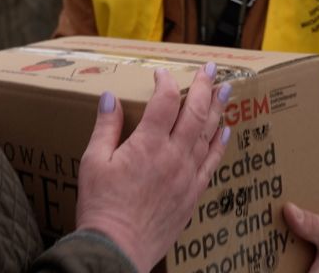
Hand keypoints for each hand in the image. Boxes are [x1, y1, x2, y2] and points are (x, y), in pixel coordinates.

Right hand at [75, 62, 231, 271]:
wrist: (117, 249)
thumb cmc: (101, 207)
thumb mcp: (93, 162)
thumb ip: (105, 127)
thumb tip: (109, 97)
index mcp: (147, 144)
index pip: (165, 101)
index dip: (166, 82)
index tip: (162, 73)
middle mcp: (172, 155)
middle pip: (195, 112)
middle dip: (203, 86)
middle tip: (210, 69)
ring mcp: (187, 175)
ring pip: (208, 134)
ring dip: (218, 109)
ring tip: (225, 90)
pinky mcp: (192, 194)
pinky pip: (212, 163)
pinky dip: (221, 144)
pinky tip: (226, 130)